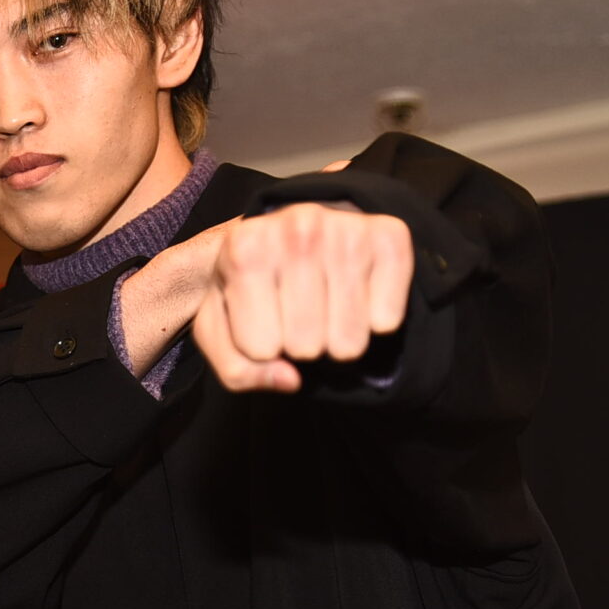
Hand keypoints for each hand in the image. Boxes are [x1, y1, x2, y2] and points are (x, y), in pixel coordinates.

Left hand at [192, 202, 413, 392]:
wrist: (281, 233)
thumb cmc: (246, 287)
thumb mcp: (218, 328)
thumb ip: (237, 369)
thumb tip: (291, 380)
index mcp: (244, 248)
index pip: (260, 348)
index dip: (260, 347)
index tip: (261, 316)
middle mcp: (297, 228)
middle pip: (307, 347)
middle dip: (299, 344)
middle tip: (296, 312)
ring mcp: (347, 229)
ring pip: (349, 342)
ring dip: (336, 338)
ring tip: (324, 305)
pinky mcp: (390, 236)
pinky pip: (388, 321)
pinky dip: (374, 322)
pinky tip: (356, 295)